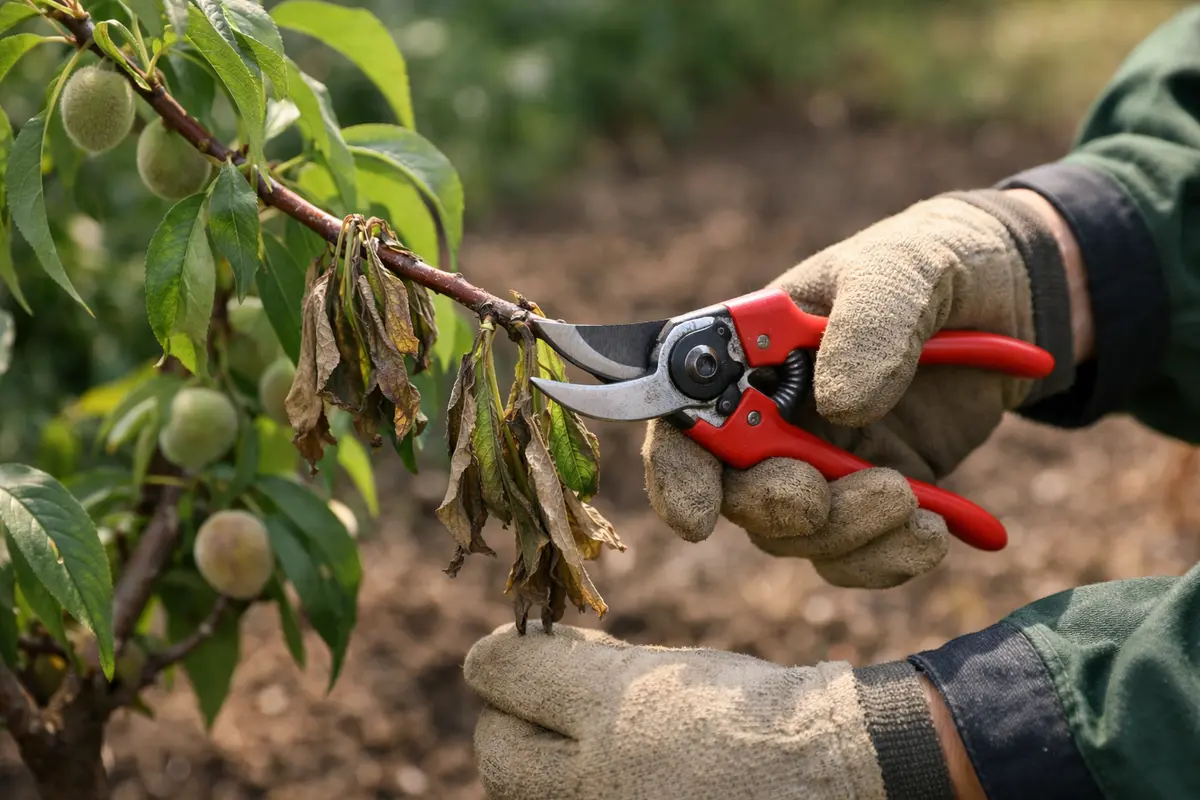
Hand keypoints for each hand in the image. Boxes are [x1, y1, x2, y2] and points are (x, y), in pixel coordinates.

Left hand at [465, 622, 966, 799]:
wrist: (832, 773)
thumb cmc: (756, 708)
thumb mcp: (671, 670)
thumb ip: (591, 669)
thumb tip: (524, 660)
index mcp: (615, 708)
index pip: (499, 672)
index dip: (498, 659)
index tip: (509, 654)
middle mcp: (603, 777)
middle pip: (496, 752)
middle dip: (505, 721)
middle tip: (535, 705)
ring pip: (525, 795)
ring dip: (541, 765)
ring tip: (584, 742)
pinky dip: (580, 792)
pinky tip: (612, 770)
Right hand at [643, 189, 1086, 586]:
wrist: (1013, 300)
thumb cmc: (933, 264)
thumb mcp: (905, 269)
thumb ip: (870, 324)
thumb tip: (839, 407)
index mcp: (748, 353)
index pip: (684, 419)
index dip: (675, 474)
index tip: (696, 518)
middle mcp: (768, 415)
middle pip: (735, 493)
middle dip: (778, 506)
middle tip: (825, 494)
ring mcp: (818, 461)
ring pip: (795, 535)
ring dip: (846, 533)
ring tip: (909, 500)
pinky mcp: (868, 498)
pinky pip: (854, 555)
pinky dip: (889, 558)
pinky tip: (934, 531)